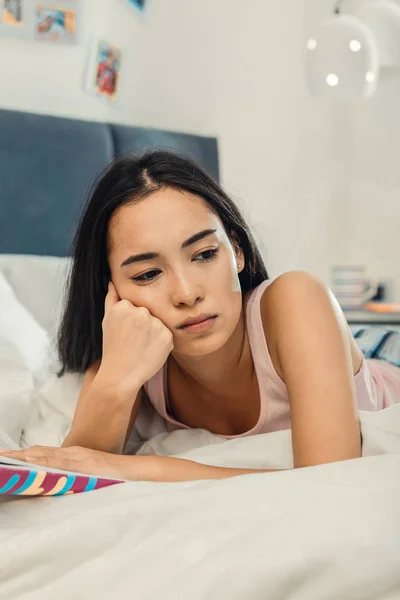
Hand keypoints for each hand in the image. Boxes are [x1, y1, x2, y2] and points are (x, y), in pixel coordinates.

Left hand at [0, 446, 134, 479]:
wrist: (136, 470)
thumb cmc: (116, 473)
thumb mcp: (93, 471)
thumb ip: (78, 473)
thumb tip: (63, 482)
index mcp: (74, 456)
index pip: (44, 454)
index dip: (25, 455)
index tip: (8, 457)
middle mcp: (73, 454)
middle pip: (40, 453)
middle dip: (19, 456)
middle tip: (1, 457)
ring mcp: (78, 458)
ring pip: (46, 456)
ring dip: (25, 457)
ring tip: (7, 458)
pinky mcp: (84, 465)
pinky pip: (60, 463)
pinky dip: (44, 461)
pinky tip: (32, 461)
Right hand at [99, 281, 173, 391]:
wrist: (121, 375)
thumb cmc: (112, 348)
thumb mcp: (107, 320)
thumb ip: (112, 298)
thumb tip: (112, 281)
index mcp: (124, 306)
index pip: (135, 305)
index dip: (131, 321)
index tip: (125, 333)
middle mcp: (141, 312)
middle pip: (147, 313)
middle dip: (143, 325)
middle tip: (133, 341)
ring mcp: (155, 324)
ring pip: (158, 323)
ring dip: (153, 333)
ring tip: (141, 347)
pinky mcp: (167, 336)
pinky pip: (166, 335)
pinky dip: (161, 343)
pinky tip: (149, 351)